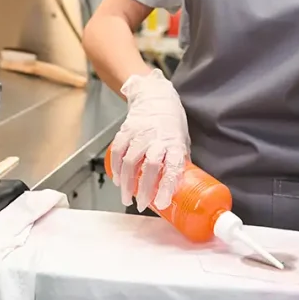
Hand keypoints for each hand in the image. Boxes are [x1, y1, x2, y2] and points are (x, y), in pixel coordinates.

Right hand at [109, 69, 189, 211]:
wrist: (154, 95)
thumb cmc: (171, 120)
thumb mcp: (182, 139)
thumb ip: (177, 160)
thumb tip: (177, 186)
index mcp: (174, 142)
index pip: (173, 166)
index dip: (167, 186)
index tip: (162, 203)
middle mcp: (157, 138)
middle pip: (150, 167)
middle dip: (143, 189)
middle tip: (141, 204)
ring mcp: (140, 133)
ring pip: (130, 161)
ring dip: (127, 182)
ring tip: (126, 197)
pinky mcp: (126, 130)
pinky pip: (118, 150)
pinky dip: (116, 167)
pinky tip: (117, 180)